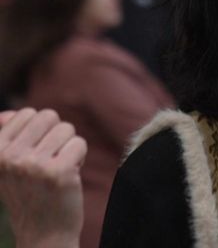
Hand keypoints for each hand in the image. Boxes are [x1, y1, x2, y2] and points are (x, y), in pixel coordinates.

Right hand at [0, 108, 86, 247]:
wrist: (43, 233)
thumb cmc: (30, 194)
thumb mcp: (9, 167)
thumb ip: (8, 137)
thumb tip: (8, 115)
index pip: (27, 113)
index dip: (39, 132)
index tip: (34, 155)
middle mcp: (10, 157)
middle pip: (49, 116)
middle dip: (56, 134)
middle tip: (51, 160)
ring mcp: (33, 164)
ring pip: (66, 128)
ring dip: (68, 147)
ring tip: (58, 170)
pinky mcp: (58, 172)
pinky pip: (79, 143)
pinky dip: (80, 157)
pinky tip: (69, 176)